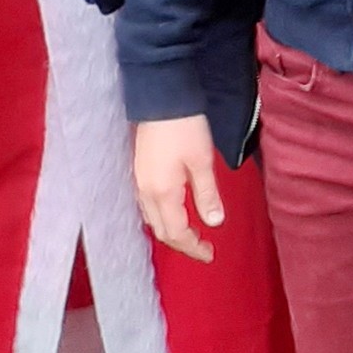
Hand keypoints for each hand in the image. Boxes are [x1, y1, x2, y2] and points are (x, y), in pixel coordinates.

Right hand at [134, 115, 223, 260]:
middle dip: (181, 244)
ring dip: (170, 232)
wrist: (160, 99)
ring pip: (152, 219)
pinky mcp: (139, 172)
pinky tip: (174, 213)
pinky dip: (162, 217)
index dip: (192, 247)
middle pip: (161, 231)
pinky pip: (147, 206)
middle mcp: (145, 192)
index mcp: (162, 193)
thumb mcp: (202, 162)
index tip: (210, 254)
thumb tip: (214, 223)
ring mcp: (138, 182)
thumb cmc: (184, 128)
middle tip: (203, 249)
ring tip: (191, 234)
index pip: (176, 233)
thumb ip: (207, 195)